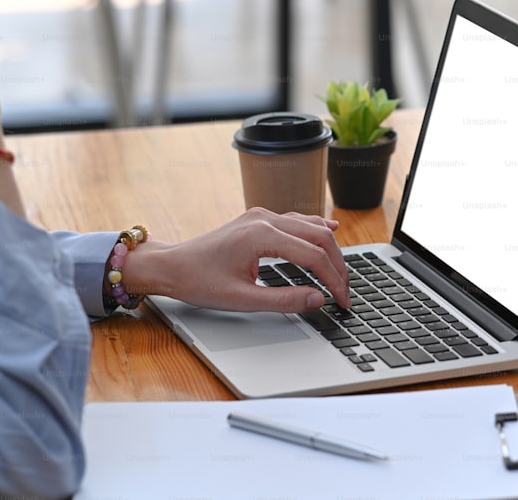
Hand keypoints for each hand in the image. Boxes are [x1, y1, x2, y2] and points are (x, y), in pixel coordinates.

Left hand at [126, 208, 350, 312]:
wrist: (171, 266)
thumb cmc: (198, 281)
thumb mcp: (242, 299)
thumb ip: (284, 300)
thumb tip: (318, 300)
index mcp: (261, 235)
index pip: (314, 256)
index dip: (334, 280)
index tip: (343, 301)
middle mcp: (265, 218)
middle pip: (319, 236)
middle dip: (338, 265)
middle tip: (347, 291)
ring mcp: (261, 216)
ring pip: (310, 226)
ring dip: (329, 248)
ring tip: (341, 273)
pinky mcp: (258, 220)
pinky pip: (297, 221)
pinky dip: (316, 230)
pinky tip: (330, 230)